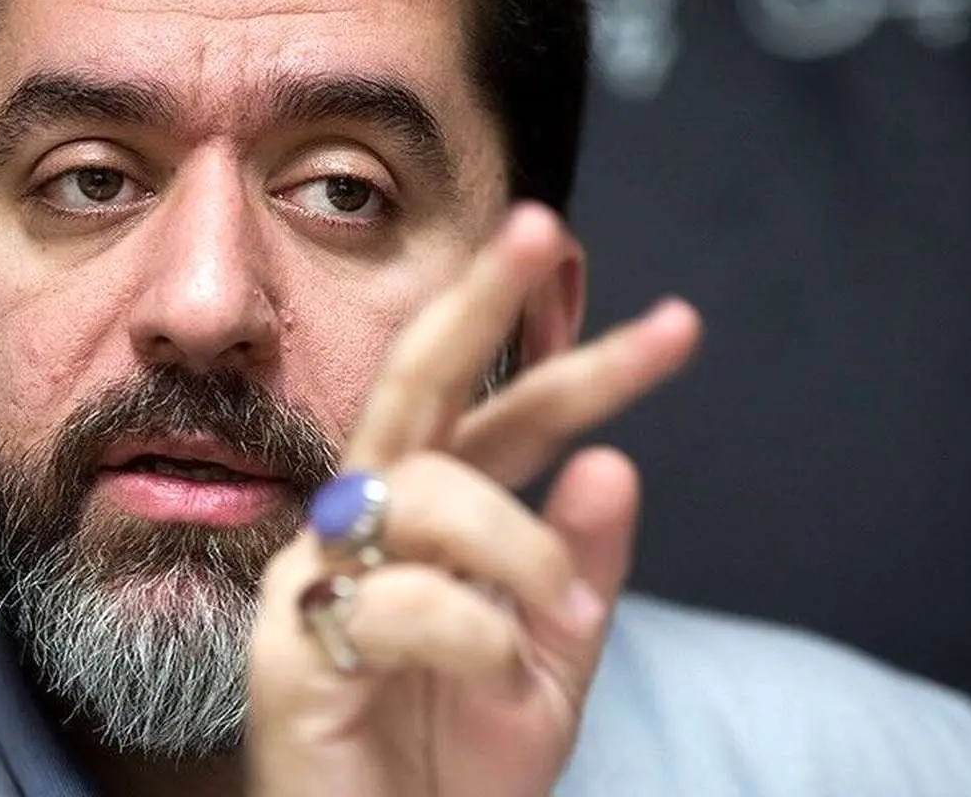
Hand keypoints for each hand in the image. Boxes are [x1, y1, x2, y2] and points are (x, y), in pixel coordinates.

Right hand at [246, 203, 701, 795]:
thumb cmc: (460, 765)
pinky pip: (402, 598)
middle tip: (540, 227)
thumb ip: (580, 566)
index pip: (507, 417)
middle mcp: (369, 526)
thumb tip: (615, 463)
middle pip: (417, 381)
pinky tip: (501, 668)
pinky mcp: (292, 643)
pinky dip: (477, 631)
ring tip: (566, 621)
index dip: (586, 366)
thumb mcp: (552, 661)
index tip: (678, 324)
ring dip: (524, 545)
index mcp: (433, 523)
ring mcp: (321, 576)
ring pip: (430, 489)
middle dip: (480, 300)